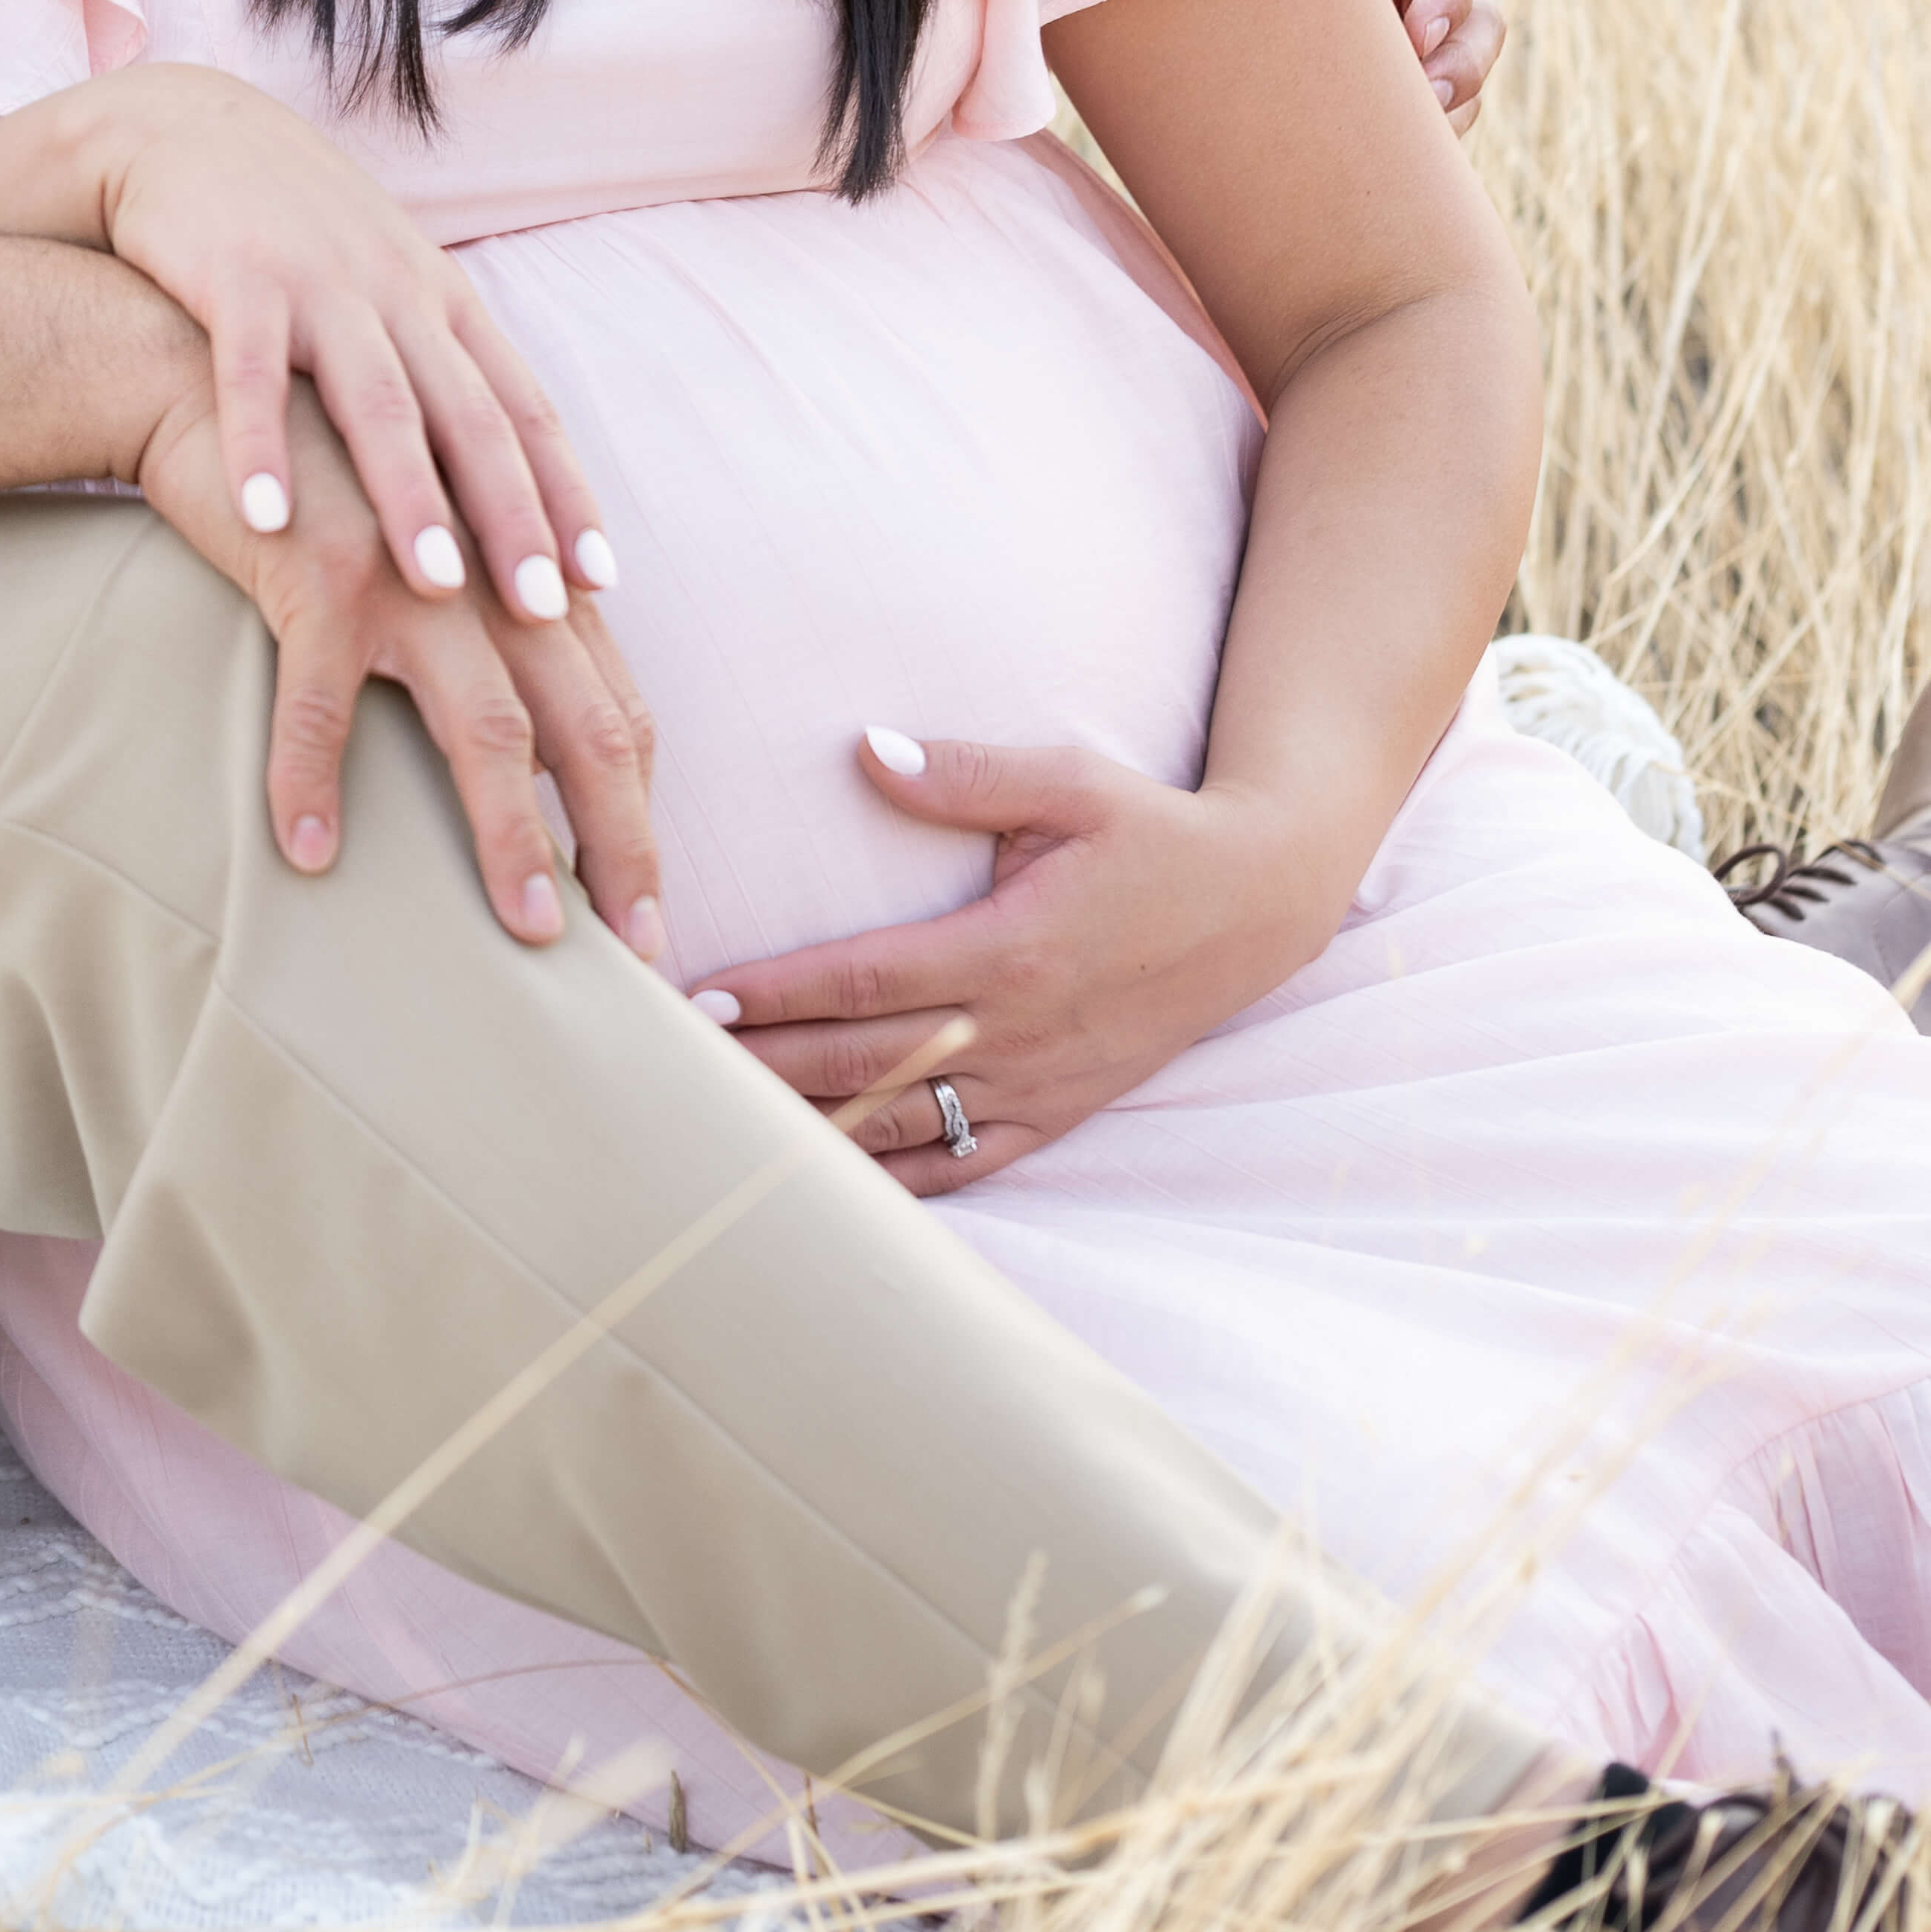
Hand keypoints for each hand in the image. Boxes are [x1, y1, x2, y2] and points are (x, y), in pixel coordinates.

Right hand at [70, 63, 616, 642]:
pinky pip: (249, 372)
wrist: (185, 129)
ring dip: (410, 495)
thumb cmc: (293, 230)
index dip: (563, 493)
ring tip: (435, 585)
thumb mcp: (382, 287)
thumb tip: (486, 493)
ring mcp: (319, 283)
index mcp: (441, 301)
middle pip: (469, 416)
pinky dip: (260, 444)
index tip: (599, 582)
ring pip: (378, 400)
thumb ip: (428, 372)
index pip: (522, 408)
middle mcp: (397, 292)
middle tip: (543, 610)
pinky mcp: (235, 276)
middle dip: (511, 516)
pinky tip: (265, 517)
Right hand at [134, 380, 677, 965]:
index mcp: (522, 578)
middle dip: (619, 844)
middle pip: (588, 726)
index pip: (619, 712)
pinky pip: (319, 698)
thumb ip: (476, 634)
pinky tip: (306, 849)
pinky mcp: (319, 566)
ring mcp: (413, 570)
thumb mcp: (419, 554)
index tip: (647, 916)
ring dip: (511, 833)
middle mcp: (491, 575)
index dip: (641, 816)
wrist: (203, 377)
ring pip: (486, 723)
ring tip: (522, 931)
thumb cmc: (315, 486)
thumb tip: (513, 760)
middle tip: (635, 951)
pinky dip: (313, 780)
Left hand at [707, 727, 1344, 1190]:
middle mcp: (1018, 1033)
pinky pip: (963, 1164)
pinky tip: (826, 1181)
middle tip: (672, 1066)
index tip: (697, 996)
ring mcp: (1039, 1086)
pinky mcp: (1059, 1115)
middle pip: (863, 1063)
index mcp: (1010, 949)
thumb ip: (965, 773)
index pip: (865, 981)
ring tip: (723, 1123)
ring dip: (810, 1128)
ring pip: (902, 1127)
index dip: (776, 993)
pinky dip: (892, 1179)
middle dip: (761, 1066)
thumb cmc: (1153, 833)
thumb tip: (866, 750)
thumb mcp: (1070, 782)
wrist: (1258, 906)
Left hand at [1331, 0, 1499, 131]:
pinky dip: (1426, 132)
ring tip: (1404, 129)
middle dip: (1461, 63)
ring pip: (1468, 72)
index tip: (1420, 35)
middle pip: (1480, 18)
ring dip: (1449, 103)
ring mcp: (1411, 30)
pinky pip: (1440, 113)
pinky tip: (1389, 149)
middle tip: (1426, 96)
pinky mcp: (1397, 77)